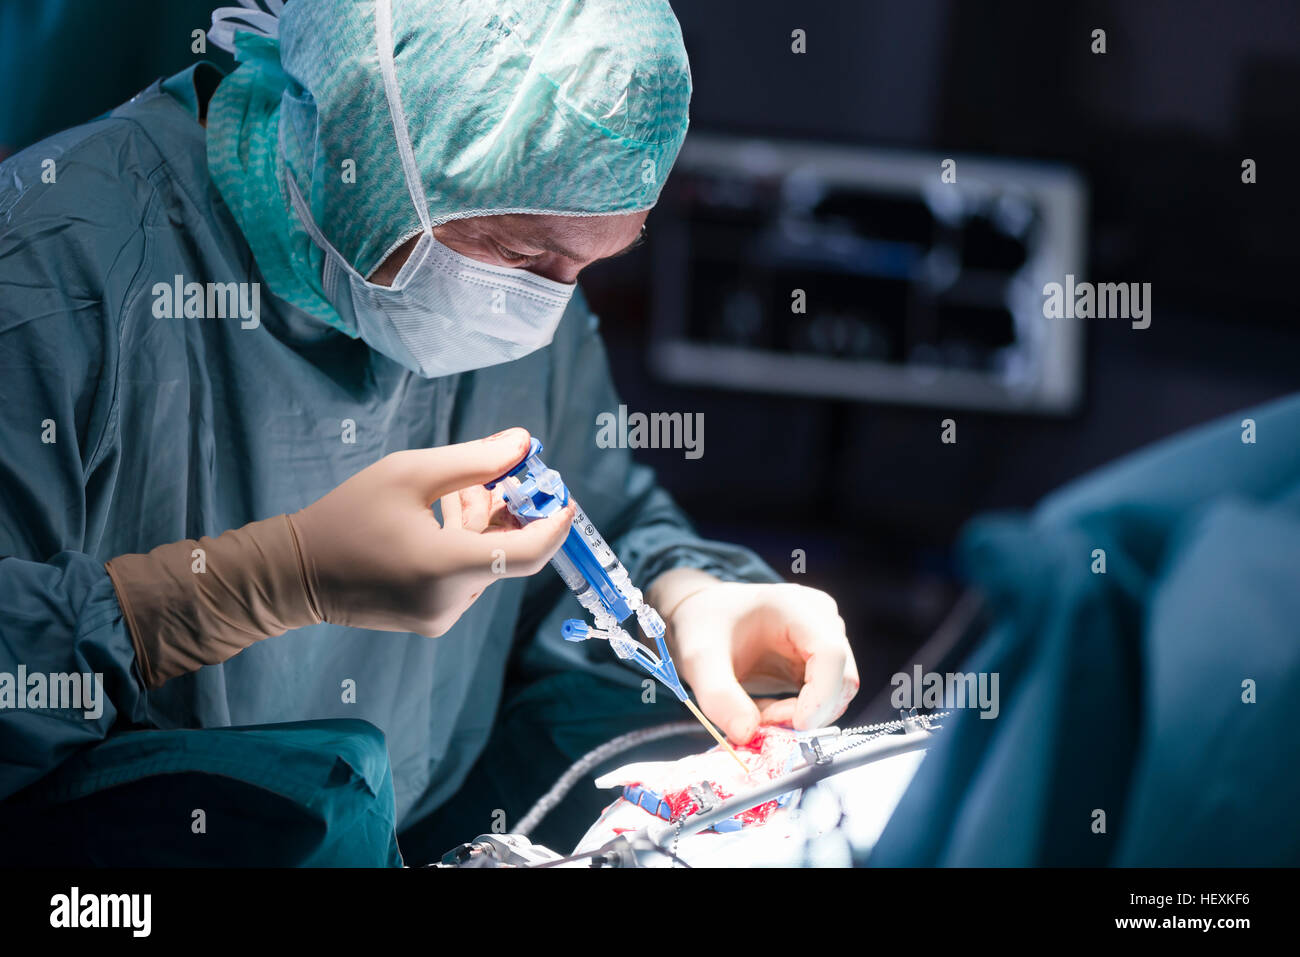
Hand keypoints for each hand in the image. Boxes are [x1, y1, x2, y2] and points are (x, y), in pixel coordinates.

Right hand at [289, 428, 573, 635]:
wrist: (296, 574)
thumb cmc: (348, 517)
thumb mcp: (410, 473)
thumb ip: (474, 460)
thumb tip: (524, 442)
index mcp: (446, 566)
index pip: (528, 553)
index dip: (555, 525)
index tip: (564, 495)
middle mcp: (450, 600)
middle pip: (506, 551)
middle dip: (507, 509)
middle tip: (495, 472)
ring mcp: (442, 616)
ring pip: (487, 562)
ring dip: (483, 524)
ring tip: (453, 490)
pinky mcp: (433, 620)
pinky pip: (467, 576)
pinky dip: (466, 545)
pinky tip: (440, 517)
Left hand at [654, 571, 859, 742]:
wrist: (702, 616)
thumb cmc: (703, 627)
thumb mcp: (699, 659)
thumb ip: (718, 696)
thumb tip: (748, 734)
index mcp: (795, 606)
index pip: (831, 653)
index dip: (821, 695)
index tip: (796, 725)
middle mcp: (821, 619)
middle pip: (841, 678)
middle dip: (807, 712)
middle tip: (762, 722)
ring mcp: (826, 639)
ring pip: (837, 694)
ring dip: (801, 715)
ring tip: (757, 712)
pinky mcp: (821, 661)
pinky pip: (824, 699)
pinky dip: (798, 713)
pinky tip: (765, 708)